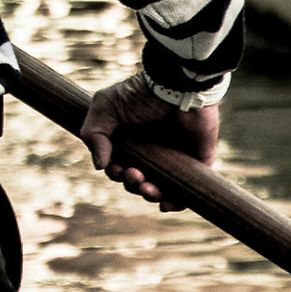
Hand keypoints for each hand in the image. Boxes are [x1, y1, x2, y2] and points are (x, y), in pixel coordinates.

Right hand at [79, 71, 218, 206]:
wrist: (175, 87)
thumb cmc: (140, 94)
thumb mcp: (104, 107)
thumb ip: (94, 134)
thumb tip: (100, 166)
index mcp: (132, 140)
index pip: (120, 166)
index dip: (116, 173)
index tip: (117, 167)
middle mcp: (153, 150)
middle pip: (139, 180)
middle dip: (132, 184)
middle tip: (134, 175)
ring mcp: (175, 157)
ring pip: (161, 188)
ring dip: (150, 194)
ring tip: (148, 189)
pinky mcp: (196, 161)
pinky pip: (188, 190)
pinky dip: (176, 202)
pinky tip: (164, 204)